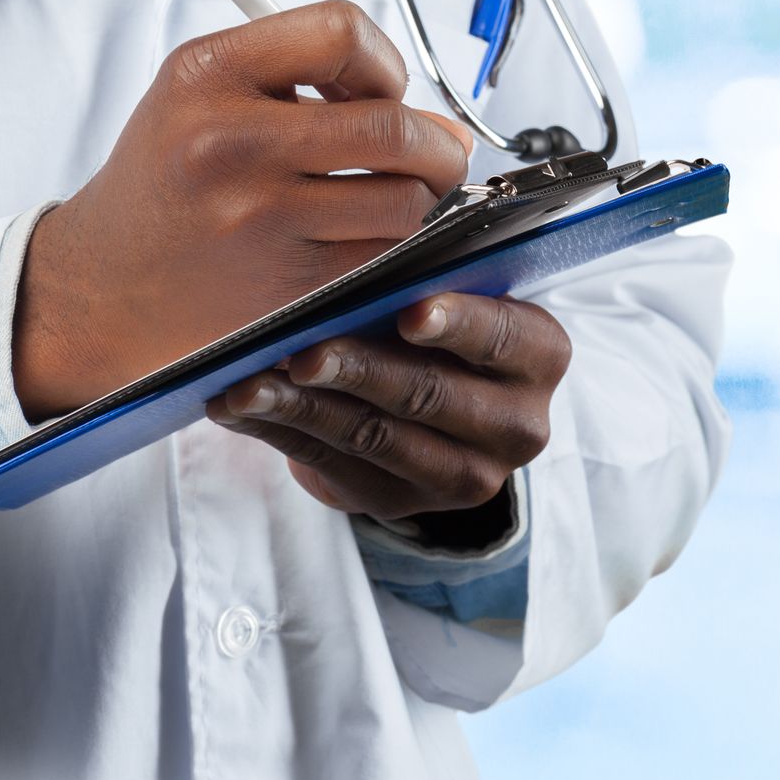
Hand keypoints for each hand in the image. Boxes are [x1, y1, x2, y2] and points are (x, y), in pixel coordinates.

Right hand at [14, 1, 474, 417]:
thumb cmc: (164, 185)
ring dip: (425, 201)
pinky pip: (385, 258)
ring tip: (404, 198)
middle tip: (438, 155)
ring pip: (403, 201)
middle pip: (392, 126)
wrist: (98, 287)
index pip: (342, 32)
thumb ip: (307, 84)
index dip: (384, 62)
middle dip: (437, 145)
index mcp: (206, 74)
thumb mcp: (202, 98)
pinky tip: (376, 240)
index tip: (383, 90)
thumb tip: (440, 121)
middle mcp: (229, 142)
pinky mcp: (284, 285)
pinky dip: (400, 249)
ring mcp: (258, 218)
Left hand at [203, 293, 570, 526]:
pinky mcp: (401, 503)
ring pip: (375, 438)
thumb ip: (429, 285)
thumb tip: (364, 276)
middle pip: (431, 396)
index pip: (502, 338)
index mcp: (540, 356)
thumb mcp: (460, 295)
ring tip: (248, 383)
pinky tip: (238, 405)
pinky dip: (280, 431)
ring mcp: (462, 476)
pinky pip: (333, 466)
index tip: (408, 312)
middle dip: (361, 371)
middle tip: (303, 351)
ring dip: (303, 407)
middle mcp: (516, 426)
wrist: (438, 401)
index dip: (457, 325)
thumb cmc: (445, 323)